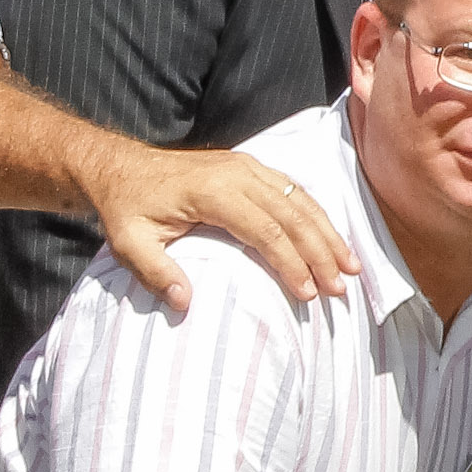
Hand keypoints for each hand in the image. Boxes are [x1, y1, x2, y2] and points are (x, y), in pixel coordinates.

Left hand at [83, 140, 351, 313]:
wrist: (121, 167)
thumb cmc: (126, 209)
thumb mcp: (128, 243)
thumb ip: (156, 273)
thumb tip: (185, 304)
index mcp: (214, 192)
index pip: (265, 231)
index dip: (290, 263)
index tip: (307, 292)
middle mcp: (240, 174)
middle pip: (294, 216)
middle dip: (321, 253)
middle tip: (340, 286)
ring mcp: (250, 167)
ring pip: (302, 200)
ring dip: (329, 233)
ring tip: (350, 264)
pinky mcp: (253, 167)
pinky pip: (295, 190)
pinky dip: (317, 215)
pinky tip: (330, 235)